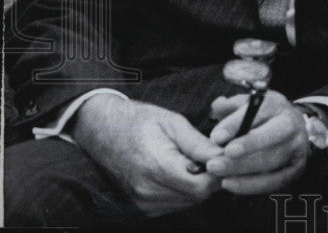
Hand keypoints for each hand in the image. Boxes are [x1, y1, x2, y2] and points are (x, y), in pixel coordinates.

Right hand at [70, 94, 222, 215]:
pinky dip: (185, 190)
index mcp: (156, 166)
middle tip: (212, 155)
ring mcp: (142, 202)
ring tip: (195, 160)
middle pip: (197, 196)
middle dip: (212, 177)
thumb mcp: (173, 122)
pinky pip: (175, 204)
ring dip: (198, 184)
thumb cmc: (140, 121)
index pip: (201, 185)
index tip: (225, 155)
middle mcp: (147, 190)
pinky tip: (183, 170)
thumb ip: (199, 143)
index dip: (218, 172)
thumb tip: (224, 155)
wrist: (103, 131)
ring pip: (188, 202)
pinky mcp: (142, 207)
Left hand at [205, 90, 307, 194]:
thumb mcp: (248, 105)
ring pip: (270, 162)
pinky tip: (229, 184)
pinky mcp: (296, 169)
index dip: (236, 125)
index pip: (259, 112)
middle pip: (269, 138)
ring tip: (217, 174)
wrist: (292, 132)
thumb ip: (230, 106)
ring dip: (241, 170)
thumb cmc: (262, 118)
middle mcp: (291, 125)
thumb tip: (217, 106)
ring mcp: (297, 148)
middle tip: (214, 163)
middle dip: (241, 151)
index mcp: (277, 105)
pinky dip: (251, 185)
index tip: (216, 137)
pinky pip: (274, 181)